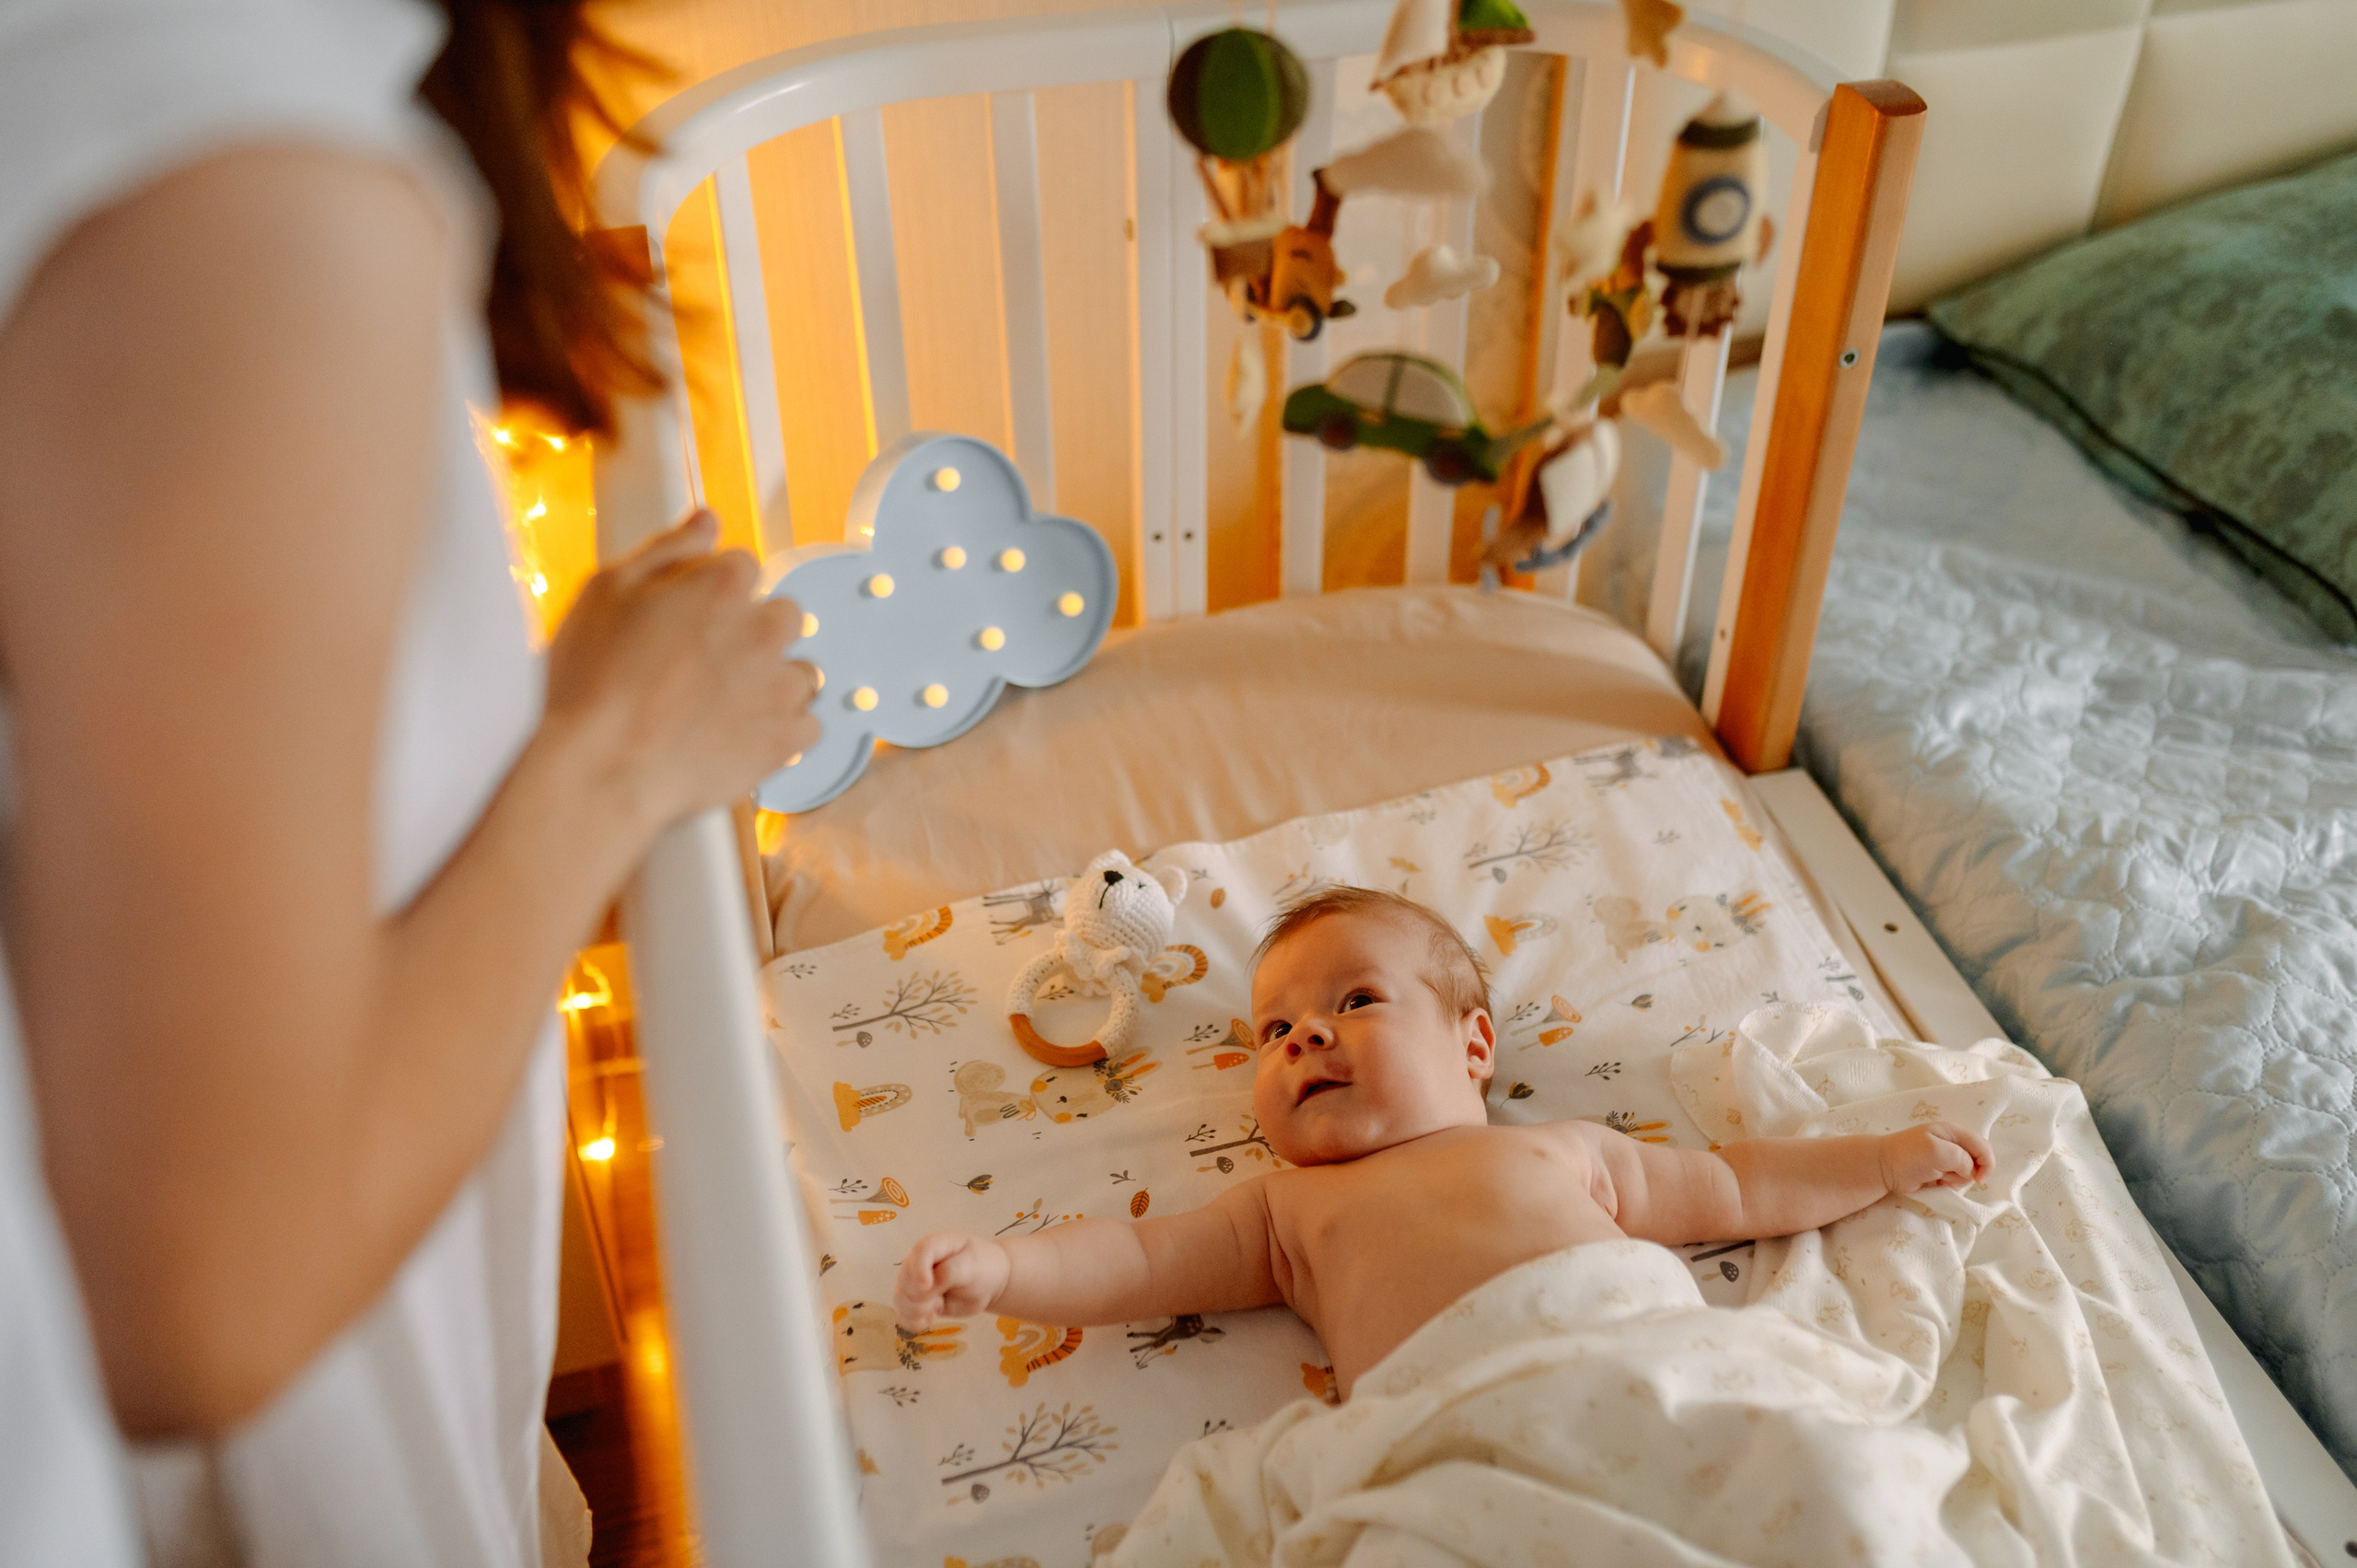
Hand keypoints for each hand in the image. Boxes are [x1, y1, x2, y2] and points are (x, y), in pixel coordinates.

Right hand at [541, 510, 817, 834]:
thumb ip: (667, 548)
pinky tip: (742, 735)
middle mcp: (764, 630)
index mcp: (723, 586)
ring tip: (722, 705)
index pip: (744, 567)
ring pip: (801, 671)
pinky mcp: (786, 739)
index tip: (692, 617)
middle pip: (783, 616)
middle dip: (753, 633)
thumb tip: (707, 519)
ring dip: (772, 681)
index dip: (715, 591)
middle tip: (706, 664)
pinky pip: (808, 726)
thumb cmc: (591, 683)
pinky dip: (783, 730)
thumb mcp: (607, 591)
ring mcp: (780, 687)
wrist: (599, 770)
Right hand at [895, 1231, 1011, 1331]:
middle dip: (922, 1296)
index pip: (919, 1252)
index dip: (919, 1270)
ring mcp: (915, 1283)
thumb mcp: (973, 1264)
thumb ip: (951, 1271)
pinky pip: (903, 1315)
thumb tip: (929, 1286)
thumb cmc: (982, 1266)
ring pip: (900, 1299)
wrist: (988, 1283)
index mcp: (934, 1245)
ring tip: (938, 1308)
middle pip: (905, 1279)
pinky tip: (930, 1319)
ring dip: (917, 1310)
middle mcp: (918, 1262)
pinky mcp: (917, 1302)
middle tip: (942, 1299)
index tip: (928, 1287)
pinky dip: (914, 1321)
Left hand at [1878, 1121, 1991, 1193]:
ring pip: (1968, 1173)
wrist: (1883, 1169)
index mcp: (1953, 1131)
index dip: (1986, 1163)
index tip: (1979, 1180)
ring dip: (1956, 1179)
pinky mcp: (1940, 1171)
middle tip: (1950, 1176)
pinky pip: (1956, 1180)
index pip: (1982, 1145)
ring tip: (1938, 1177)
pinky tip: (1936, 1182)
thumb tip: (1970, 1171)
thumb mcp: (1937, 1151)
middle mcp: (1952, 1143)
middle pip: (1978, 1160)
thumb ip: (1961, 1158)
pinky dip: (1949, 1184)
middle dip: (1969, 1172)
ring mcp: (1946, 1158)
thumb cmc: (1909, 1155)